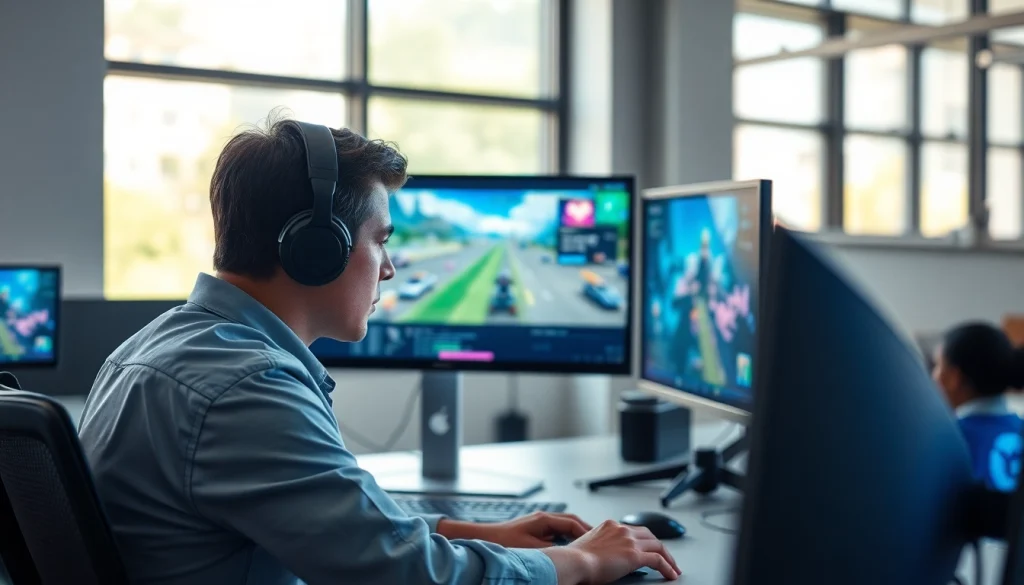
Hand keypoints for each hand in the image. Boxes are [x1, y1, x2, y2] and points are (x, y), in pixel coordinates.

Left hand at [437, 512, 591, 547]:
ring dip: (575, 533)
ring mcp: (538, 522)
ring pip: (564, 525)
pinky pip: (556, 531)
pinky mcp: (534, 529)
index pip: (572, 522)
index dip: (586, 531)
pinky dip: (565, 537)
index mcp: (544, 519)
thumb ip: (553, 549)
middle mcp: (542, 518)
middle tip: (598, 539)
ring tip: (587, 544)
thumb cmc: (505, 542)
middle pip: (571, 521)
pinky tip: (568, 547)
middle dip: (585, 530)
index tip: (596, 540)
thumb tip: (569, 553)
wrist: (486, 538)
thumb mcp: (533, 549)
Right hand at [543, 520, 679, 583]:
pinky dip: (667, 567)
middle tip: (665, 557)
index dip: (643, 540)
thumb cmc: (574, 558)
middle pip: (649, 535)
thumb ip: (598, 545)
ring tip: (673, 568)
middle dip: (659, 546)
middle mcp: (621, 529)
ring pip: (657, 545)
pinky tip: (671, 574)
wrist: (574, 561)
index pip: (632, 530)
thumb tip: (601, 556)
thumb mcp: (586, 545)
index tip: (647, 548)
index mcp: (609, 525)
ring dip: (668, 557)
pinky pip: (658, 560)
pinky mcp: (635, 555)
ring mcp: (629, 541)